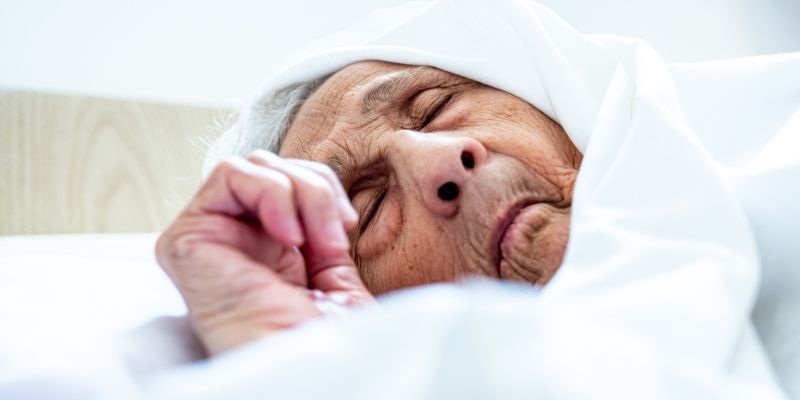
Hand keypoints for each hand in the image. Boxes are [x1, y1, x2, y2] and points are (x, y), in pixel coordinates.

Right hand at [156, 150, 373, 354]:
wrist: (309, 366)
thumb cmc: (322, 335)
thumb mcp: (332, 268)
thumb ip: (318, 220)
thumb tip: (323, 192)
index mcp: (265, 246)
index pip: (287, 179)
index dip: (323, 189)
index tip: (347, 227)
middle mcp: (234, 239)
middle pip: (272, 167)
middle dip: (315, 191)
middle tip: (334, 239)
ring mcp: (209, 237)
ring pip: (253, 166)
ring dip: (300, 194)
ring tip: (314, 242)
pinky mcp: (187, 239)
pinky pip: (228, 176)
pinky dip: (271, 194)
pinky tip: (290, 237)